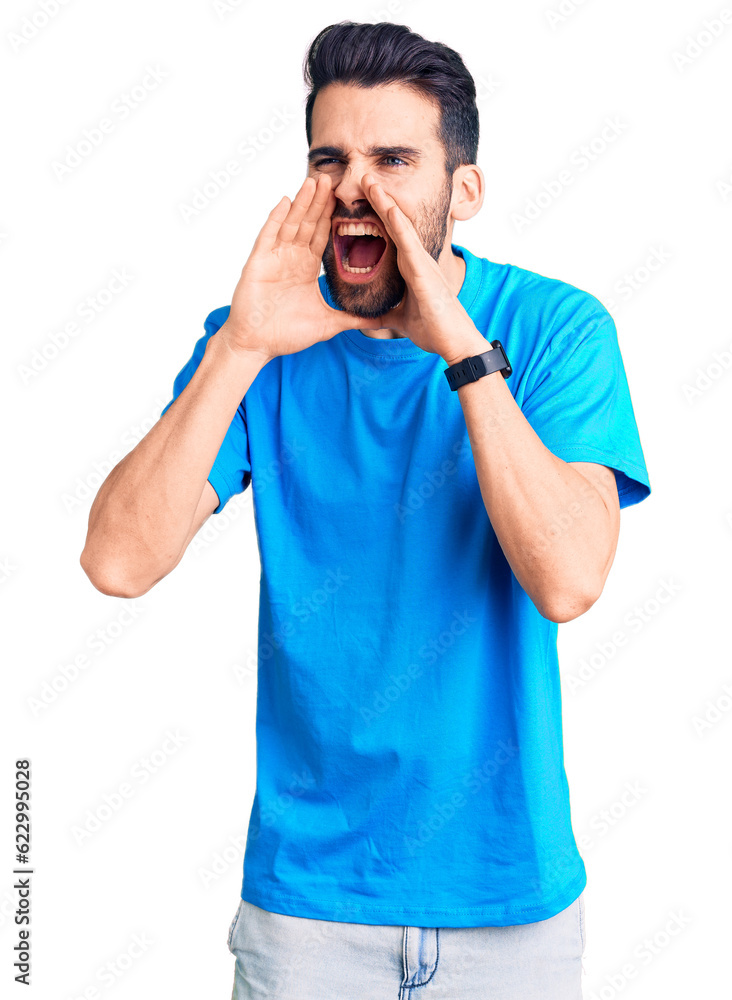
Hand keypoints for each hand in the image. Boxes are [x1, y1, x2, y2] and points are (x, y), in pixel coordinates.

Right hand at [219, 174, 384, 359]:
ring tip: (314, 180)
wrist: (256, 345)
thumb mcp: (328, 324)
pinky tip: (286, 200)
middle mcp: (291, 259)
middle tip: (332, 178)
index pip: (322, 236)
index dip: (333, 217)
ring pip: (291, 224)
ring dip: (302, 202)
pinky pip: (269, 236)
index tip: (347, 198)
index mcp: (306, 268)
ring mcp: (274, 258)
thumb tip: (381, 322)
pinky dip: (276, 218)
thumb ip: (353, 319)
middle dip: (320, 202)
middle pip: (308, 224)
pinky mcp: (258, 263)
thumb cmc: (286, 334)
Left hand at [360, 175, 485, 362]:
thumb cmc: (433, 329)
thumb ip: (381, 315)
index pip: (388, 236)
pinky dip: (397, 223)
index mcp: (408, 268)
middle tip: (364, 176)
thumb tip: (363, 318)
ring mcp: (420, 262)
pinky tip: (386, 207)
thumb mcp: (397, 319)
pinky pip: (408, 241)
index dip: (375, 216)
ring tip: (370, 181)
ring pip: (400, 225)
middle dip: (379, 199)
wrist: (454, 342)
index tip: (359, 200)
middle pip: (393, 223)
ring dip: (385, 202)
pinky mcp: (423, 270)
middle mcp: (415, 259)